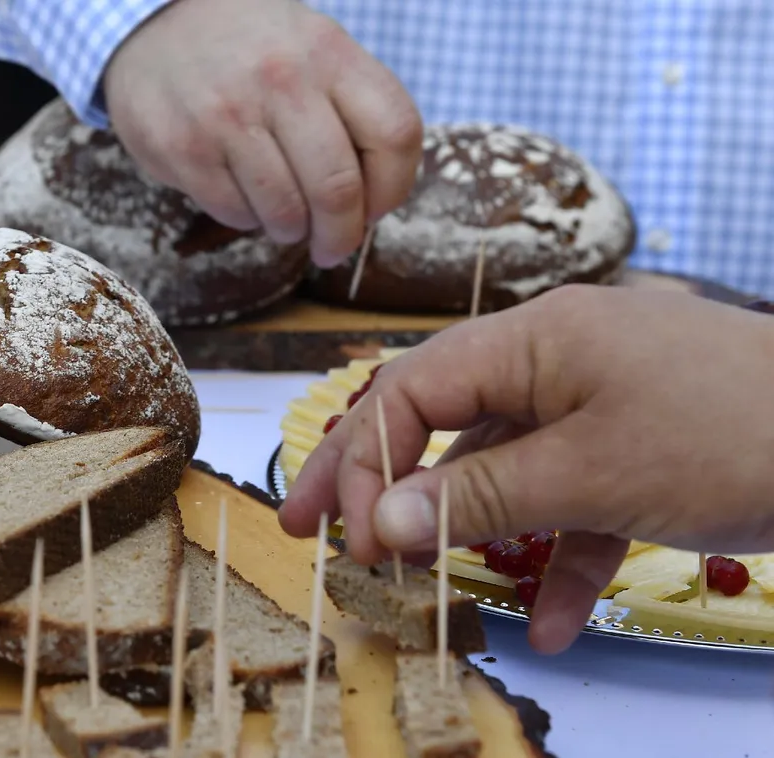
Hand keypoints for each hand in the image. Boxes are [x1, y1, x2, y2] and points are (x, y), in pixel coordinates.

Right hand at [102, 0, 422, 265]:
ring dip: (291, 231)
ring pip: (285, 212)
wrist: (153, 27)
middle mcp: (280, 79)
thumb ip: (350, 110)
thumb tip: (370, 205)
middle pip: (339, 188)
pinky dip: (245, 218)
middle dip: (342, 235)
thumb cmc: (249, 50)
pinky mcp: (182, 148)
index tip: (375, 208)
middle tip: (333, 247)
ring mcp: (227, 115)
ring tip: (285, 223)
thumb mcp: (312, 50)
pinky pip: (234, 213)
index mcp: (327, 51)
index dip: (394, 188)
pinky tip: (241, 195)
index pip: (395, 134)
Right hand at [278, 285, 773, 652]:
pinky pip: (575, 501)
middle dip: (379, 482)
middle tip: (314, 533)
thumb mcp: (592, 472)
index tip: (344, 532)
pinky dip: (558, 556)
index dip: (363, 459)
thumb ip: (478, 497)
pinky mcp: (639, 451)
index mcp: (533, 340)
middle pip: (442, 421)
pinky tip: (552, 623)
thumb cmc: (729, 432)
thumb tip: (375, 522)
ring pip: (506, 467)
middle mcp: (554, 361)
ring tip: (421, 585)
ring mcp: (598, 404)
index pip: (412, 388)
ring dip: (469, 532)